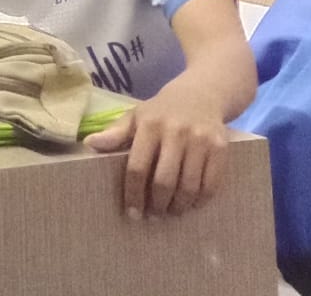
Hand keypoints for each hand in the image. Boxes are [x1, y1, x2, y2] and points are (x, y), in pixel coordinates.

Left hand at [85, 76, 229, 217]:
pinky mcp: (221, 149)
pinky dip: (200, 201)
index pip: (138, 167)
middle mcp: (176, 131)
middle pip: (164, 182)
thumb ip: (116, 133)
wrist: (203, 92)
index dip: (133, 194)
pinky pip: (211, 186)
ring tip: (170, 212)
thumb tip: (89, 144)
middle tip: (153, 217)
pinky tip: (191, 204)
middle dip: (157, 206)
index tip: (132, 213)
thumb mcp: (137, 115)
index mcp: (150, 124)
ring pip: (188, 187)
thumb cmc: (163, 110)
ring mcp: (200, 140)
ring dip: (178, 207)